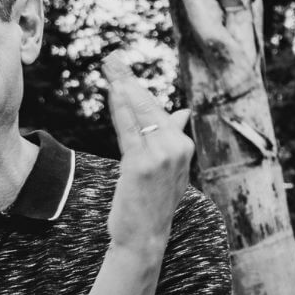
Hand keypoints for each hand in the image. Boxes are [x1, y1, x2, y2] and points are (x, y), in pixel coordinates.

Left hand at [103, 50, 192, 251]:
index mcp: (184, 147)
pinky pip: (128, 129)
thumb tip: (182, 111)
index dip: (138, 88)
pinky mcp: (141, 164)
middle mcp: (178, 148)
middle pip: (148, 106)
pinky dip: (119, 107)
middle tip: (112, 57)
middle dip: (129, 79)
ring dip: (122, 86)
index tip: (123, 69)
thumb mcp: (170, 169)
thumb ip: (173, 136)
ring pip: (138, 113)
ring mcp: (161, 156)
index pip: (158, 110)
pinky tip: (112, 90)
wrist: (145, 237)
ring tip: (109, 65)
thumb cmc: (152, 203)